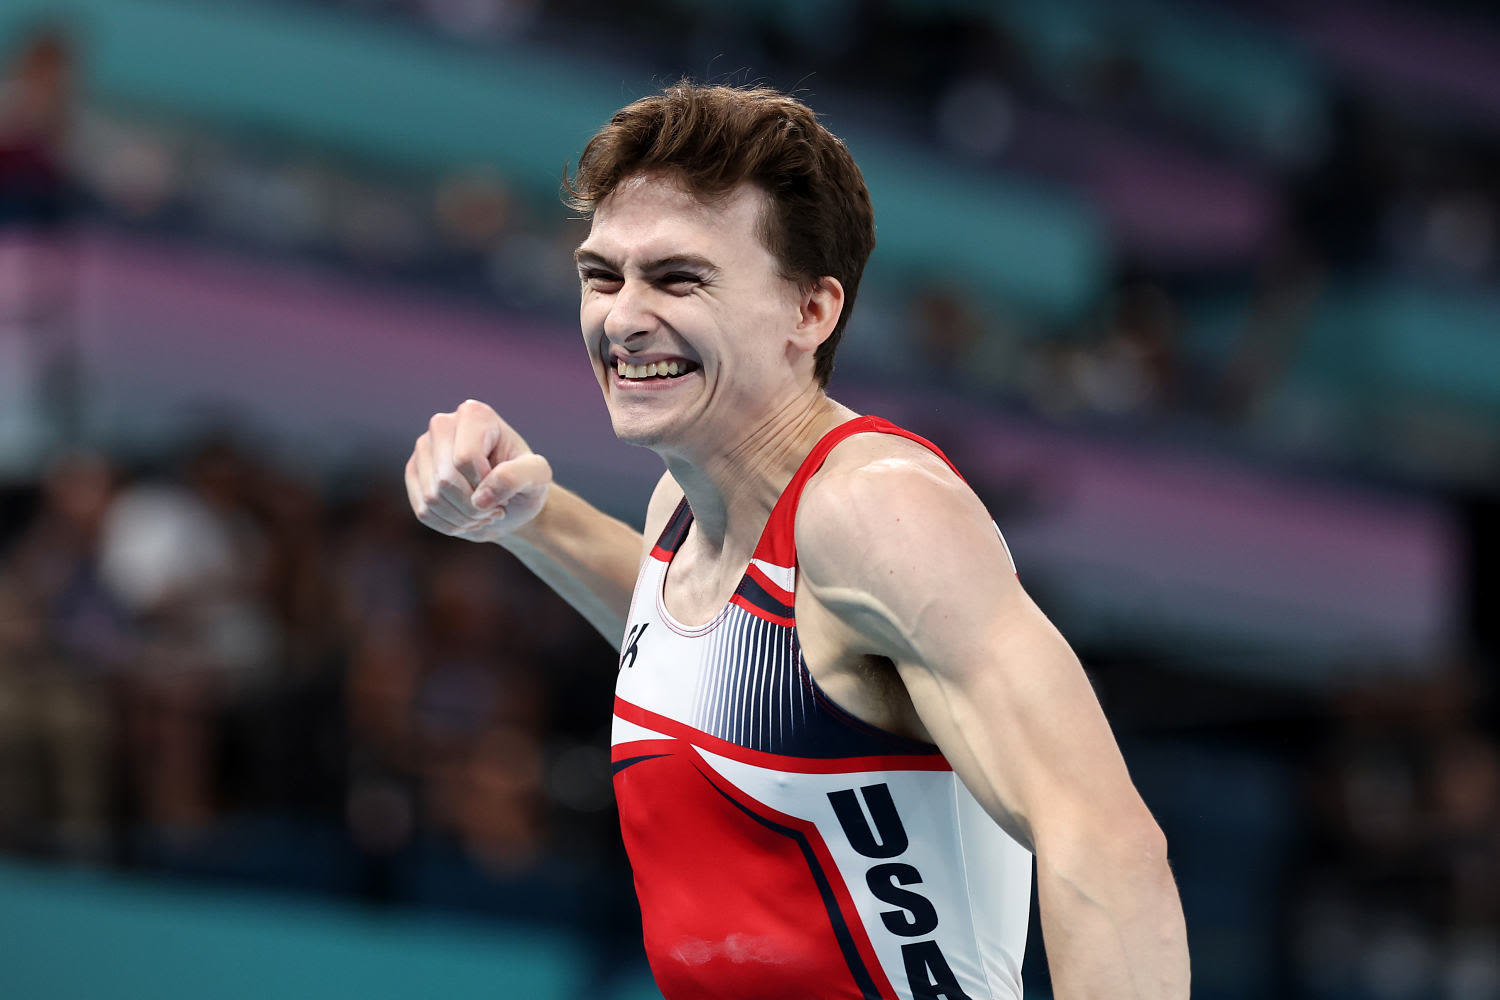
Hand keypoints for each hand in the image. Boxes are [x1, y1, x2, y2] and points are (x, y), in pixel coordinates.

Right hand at [405, 399, 551, 543]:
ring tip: (483, 513)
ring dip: (464, 518)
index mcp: (474, 414)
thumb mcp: (538, 477)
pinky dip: (449, 524)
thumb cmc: (526, 484)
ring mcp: (423, 448)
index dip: (486, 485)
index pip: (465, 459)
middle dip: (474, 506)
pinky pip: (424, 511)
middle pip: (446, 480)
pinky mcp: (414, 473)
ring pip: (433, 498)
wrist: (511, 502)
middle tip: (495, 509)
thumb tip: (480, 498)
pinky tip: (466, 518)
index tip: (504, 489)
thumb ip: (518, 477)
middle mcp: (442, 424)